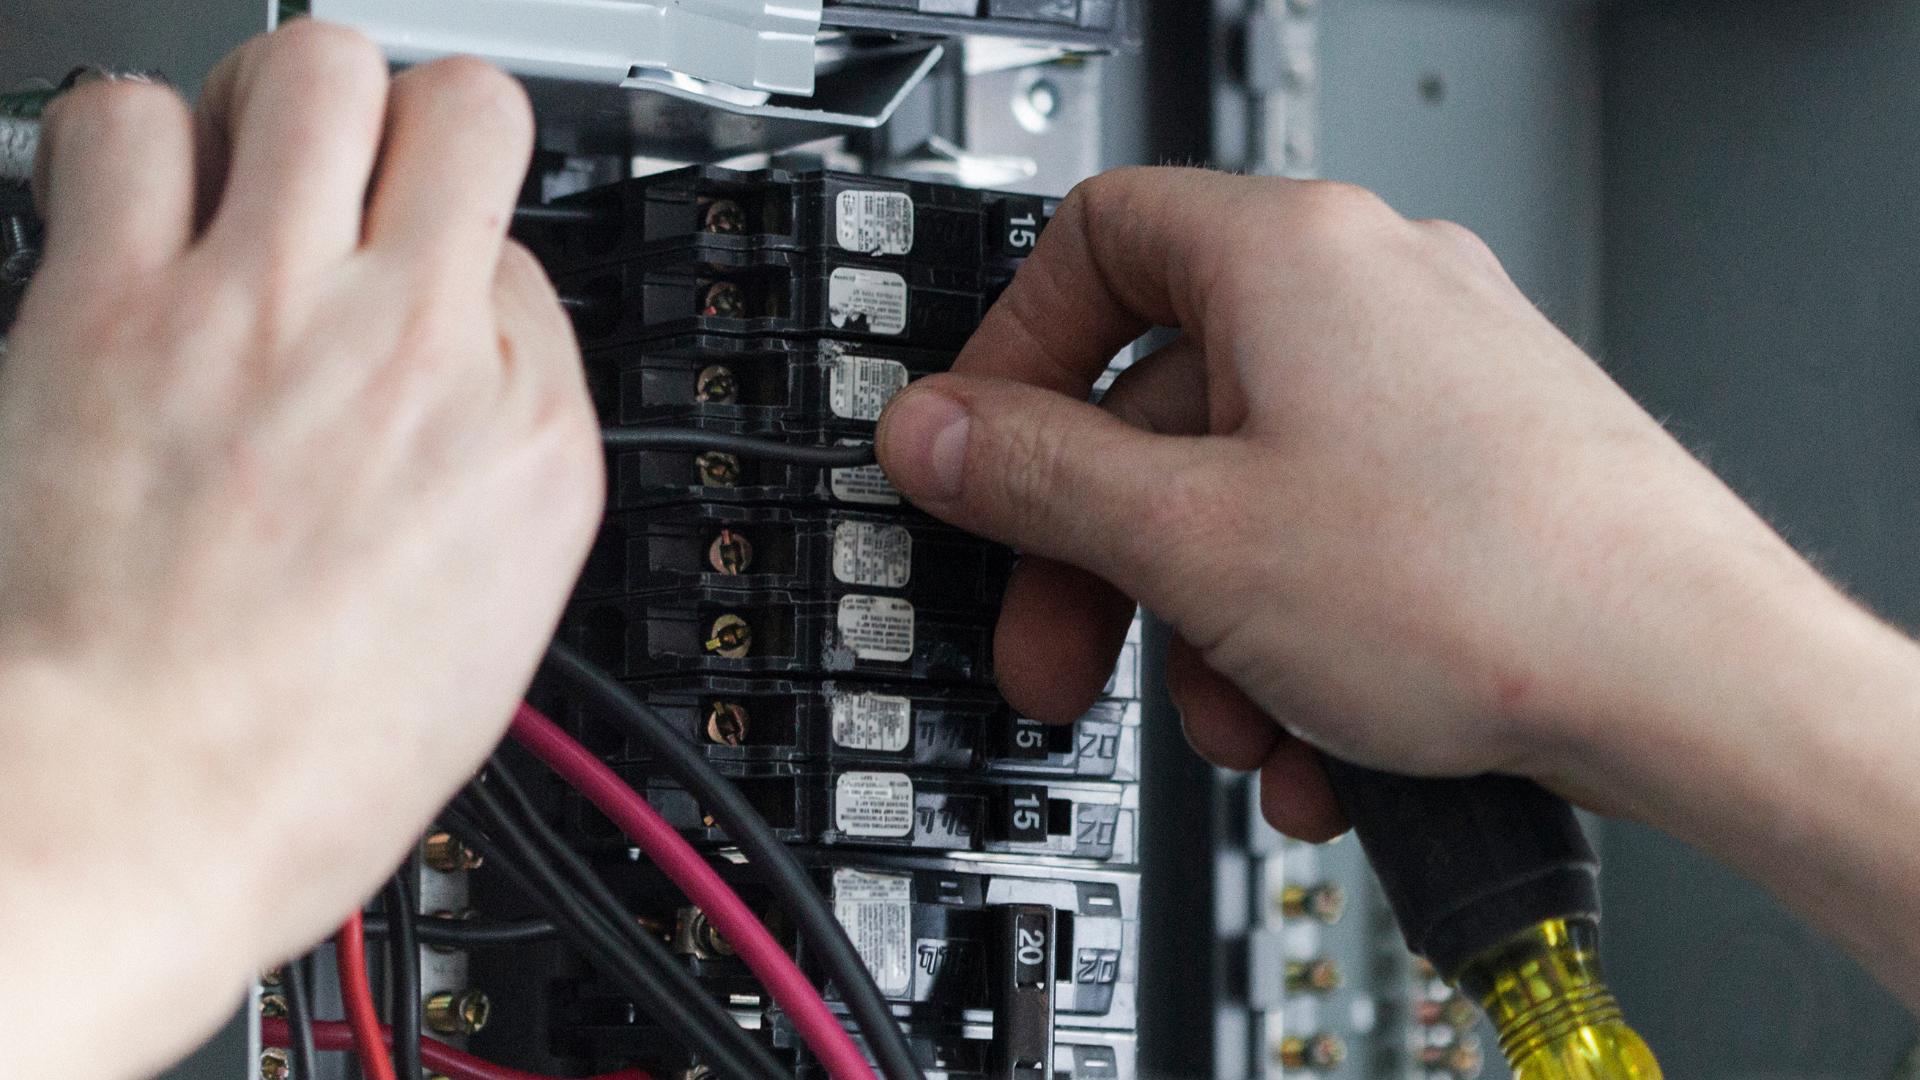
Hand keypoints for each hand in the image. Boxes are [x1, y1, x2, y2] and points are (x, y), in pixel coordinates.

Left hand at [0, 23, 599, 1077]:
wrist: (130, 814)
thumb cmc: (294, 766)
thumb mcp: (490, 637)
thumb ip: (498, 472)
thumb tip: (470, 378)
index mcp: (528, 442)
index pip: (526, 268)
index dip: (465, 282)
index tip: (422, 311)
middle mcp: (417, 348)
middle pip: (462, 110)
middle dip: (413, 127)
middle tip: (358, 183)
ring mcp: (270, 309)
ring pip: (314, 68)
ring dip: (279, 106)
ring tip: (242, 174)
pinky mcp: (116, 304)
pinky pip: (125, 122)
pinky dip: (125, 146)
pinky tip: (127, 214)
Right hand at [877, 167, 1846, 839]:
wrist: (1701, 685)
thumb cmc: (1490, 584)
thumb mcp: (1192, 540)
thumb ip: (1033, 477)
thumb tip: (933, 435)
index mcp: (1289, 253)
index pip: (1089, 244)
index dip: (1010, 357)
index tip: (978, 461)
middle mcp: (1370, 291)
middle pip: (1162, 402)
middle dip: (1102, 556)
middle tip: (1063, 651)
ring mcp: (1435, 381)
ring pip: (1248, 493)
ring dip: (1208, 627)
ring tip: (1236, 726)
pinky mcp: (1480, 471)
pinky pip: (1334, 537)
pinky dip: (1296, 634)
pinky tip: (1312, 739)